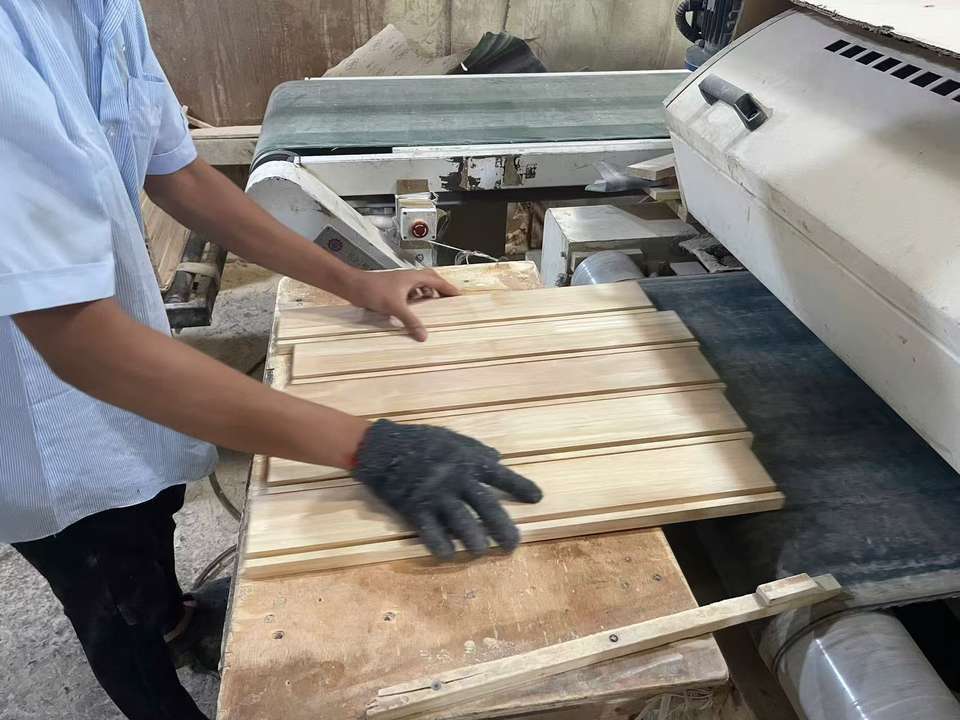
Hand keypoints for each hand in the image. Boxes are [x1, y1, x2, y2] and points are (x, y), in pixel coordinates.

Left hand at [344, 269, 459, 340]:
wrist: (353, 286)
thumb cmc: (375, 291)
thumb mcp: (395, 307)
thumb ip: (410, 321)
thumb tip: (424, 336)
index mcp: (414, 277)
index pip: (437, 281)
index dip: (449, 288)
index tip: (460, 296)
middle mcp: (409, 278)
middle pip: (430, 280)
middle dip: (440, 289)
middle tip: (448, 300)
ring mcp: (400, 283)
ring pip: (420, 286)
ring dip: (428, 294)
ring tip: (435, 307)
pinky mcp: (393, 289)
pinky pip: (410, 293)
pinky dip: (416, 300)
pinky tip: (415, 310)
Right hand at [354, 420, 542, 559]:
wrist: (382, 447)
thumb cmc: (419, 441)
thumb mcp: (451, 438)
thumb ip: (476, 450)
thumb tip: (498, 459)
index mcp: (468, 462)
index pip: (500, 476)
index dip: (520, 487)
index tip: (537, 498)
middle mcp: (457, 481)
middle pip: (487, 508)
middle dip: (503, 528)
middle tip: (514, 545)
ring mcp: (437, 497)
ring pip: (463, 524)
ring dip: (475, 541)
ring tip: (482, 552)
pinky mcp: (416, 509)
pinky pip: (432, 533)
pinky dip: (442, 547)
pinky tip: (449, 556)